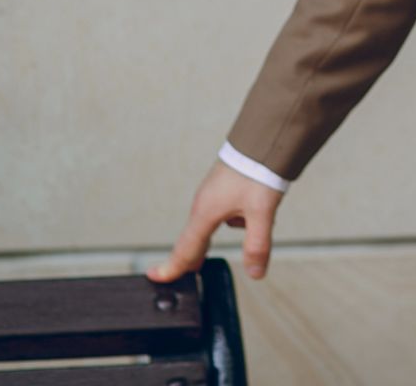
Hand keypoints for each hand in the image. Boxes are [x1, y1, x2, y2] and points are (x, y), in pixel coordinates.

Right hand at [147, 159, 285, 284]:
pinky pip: (222, 214)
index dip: (171, 267)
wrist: (262, 139)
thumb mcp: (261, 211)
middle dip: (190, 259)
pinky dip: (235, 221)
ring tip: (225, 246)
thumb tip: (255, 273)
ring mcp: (211, 196)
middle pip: (193, 241)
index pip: (185, 249)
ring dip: (214, 241)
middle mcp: (204, 205)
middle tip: (186, 277)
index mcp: (205, 212)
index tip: (154, 277)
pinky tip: (254, 216)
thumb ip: (257, 244)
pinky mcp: (222, 189)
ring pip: (210, 227)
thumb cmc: (256, 170)